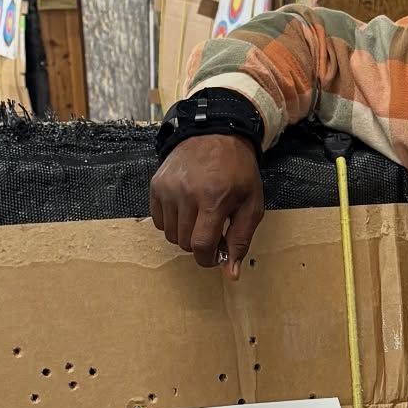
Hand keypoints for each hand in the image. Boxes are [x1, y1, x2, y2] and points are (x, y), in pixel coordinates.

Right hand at [149, 136, 264, 278]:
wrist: (216, 133)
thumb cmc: (238, 170)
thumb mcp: (251, 204)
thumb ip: (241, 239)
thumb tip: (231, 273)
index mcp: (213, 199)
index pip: (200, 246)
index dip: (208, 259)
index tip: (215, 256)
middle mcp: (186, 194)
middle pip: (184, 242)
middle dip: (199, 244)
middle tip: (212, 230)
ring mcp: (168, 188)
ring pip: (170, 234)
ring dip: (185, 233)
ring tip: (199, 217)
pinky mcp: (156, 184)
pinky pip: (159, 220)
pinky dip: (172, 222)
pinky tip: (186, 209)